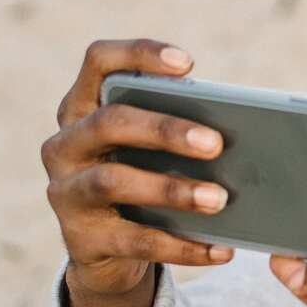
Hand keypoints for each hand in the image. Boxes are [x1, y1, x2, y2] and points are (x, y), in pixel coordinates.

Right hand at [40, 39, 233, 306]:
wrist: (109, 251)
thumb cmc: (144, 178)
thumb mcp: (151, 149)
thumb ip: (177, 129)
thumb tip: (242, 133)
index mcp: (84, 107)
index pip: (98, 61)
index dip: (139, 55)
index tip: (188, 64)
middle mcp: (65, 144)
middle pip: (110, 121)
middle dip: (165, 129)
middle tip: (216, 144)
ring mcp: (65, 192)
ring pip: (114, 181)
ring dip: (172, 190)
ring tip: (220, 199)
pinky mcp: (80, 239)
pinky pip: (134, 241)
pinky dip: (182, 245)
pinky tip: (220, 248)